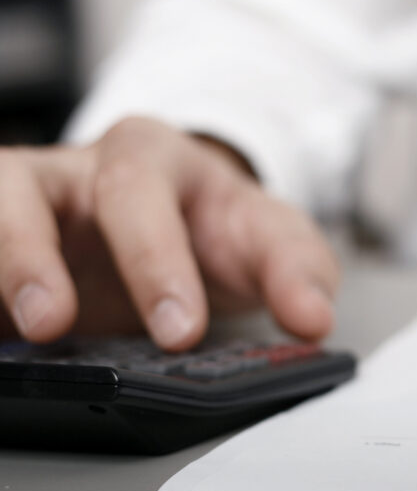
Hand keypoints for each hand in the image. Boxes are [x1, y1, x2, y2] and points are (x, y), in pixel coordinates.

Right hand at [0, 116, 338, 348]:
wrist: (192, 225)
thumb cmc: (222, 228)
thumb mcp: (273, 241)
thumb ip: (299, 274)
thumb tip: (312, 321)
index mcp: (151, 158)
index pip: (140, 193)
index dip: (153, 262)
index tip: (180, 331)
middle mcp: (75, 174)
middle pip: (28, 191)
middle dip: (34, 259)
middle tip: (55, 327)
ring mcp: (26, 209)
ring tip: (12, 329)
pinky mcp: (1, 248)